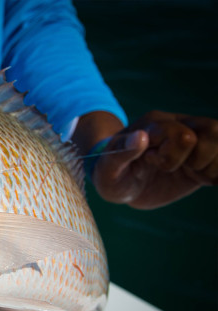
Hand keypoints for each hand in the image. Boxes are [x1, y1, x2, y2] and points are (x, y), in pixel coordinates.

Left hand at [92, 111, 217, 208]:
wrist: (119, 183)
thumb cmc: (109, 173)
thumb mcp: (107, 168)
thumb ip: (121, 152)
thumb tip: (141, 137)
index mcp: (154, 124)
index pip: (182, 135)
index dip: (169, 157)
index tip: (149, 162)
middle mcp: (178, 125)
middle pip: (212, 130)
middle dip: (196, 159)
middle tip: (172, 169)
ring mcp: (193, 141)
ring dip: (212, 164)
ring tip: (190, 173)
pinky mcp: (203, 157)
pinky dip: (217, 173)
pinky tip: (200, 178)